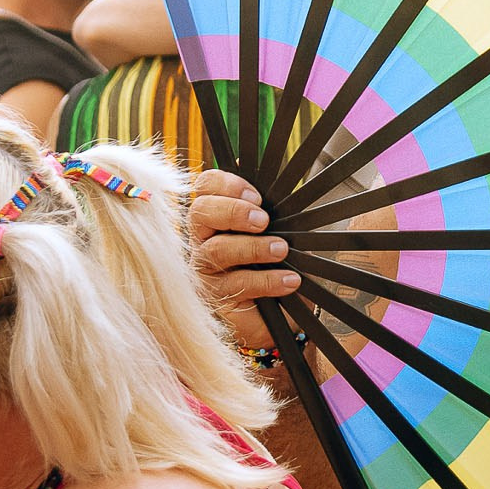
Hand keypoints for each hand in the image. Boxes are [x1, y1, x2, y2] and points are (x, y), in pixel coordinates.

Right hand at [188, 170, 295, 348]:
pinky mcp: (215, 297)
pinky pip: (236, 284)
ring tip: (281, 250)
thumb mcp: (278, 234)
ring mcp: (204, 270)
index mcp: (216, 217)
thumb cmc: (274, 267)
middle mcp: (202, 240)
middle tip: (263, 220)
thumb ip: (269, 207)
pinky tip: (289, 280)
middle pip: (200, 213)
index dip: (226, 184)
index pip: (205, 187)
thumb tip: (265, 173)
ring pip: (216, 250)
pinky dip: (267, 280)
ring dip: (253, 247)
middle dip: (233, 211)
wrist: (281, 315)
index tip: (257, 195)